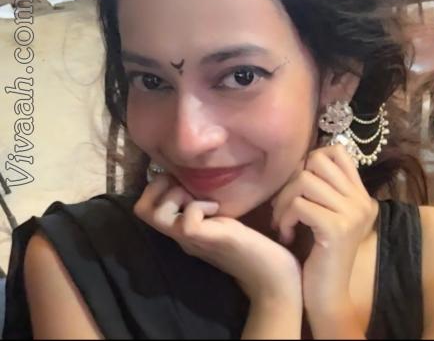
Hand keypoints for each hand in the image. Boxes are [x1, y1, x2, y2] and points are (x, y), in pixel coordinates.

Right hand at [133, 172, 302, 303]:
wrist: (271, 275)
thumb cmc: (252, 243)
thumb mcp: (222, 217)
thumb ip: (206, 205)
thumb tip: (199, 179)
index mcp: (182, 229)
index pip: (144, 207)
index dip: (156, 186)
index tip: (181, 180)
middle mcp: (180, 235)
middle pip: (141, 209)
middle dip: (159, 186)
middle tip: (185, 186)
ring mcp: (191, 240)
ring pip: (156, 214)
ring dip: (176, 195)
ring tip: (200, 198)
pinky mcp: (208, 240)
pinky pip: (187, 220)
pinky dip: (199, 206)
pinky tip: (216, 208)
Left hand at [271, 144, 377, 314]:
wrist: (327, 295)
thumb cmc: (318, 252)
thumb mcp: (324, 214)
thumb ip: (321, 189)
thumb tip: (301, 160)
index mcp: (360, 195)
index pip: (338, 151)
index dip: (312, 159)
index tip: (299, 185)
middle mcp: (361, 201)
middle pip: (316, 160)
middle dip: (291, 180)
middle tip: (285, 205)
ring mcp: (352, 214)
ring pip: (303, 179)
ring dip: (283, 201)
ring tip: (282, 222)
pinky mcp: (337, 228)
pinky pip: (298, 204)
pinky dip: (285, 218)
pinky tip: (287, 236)